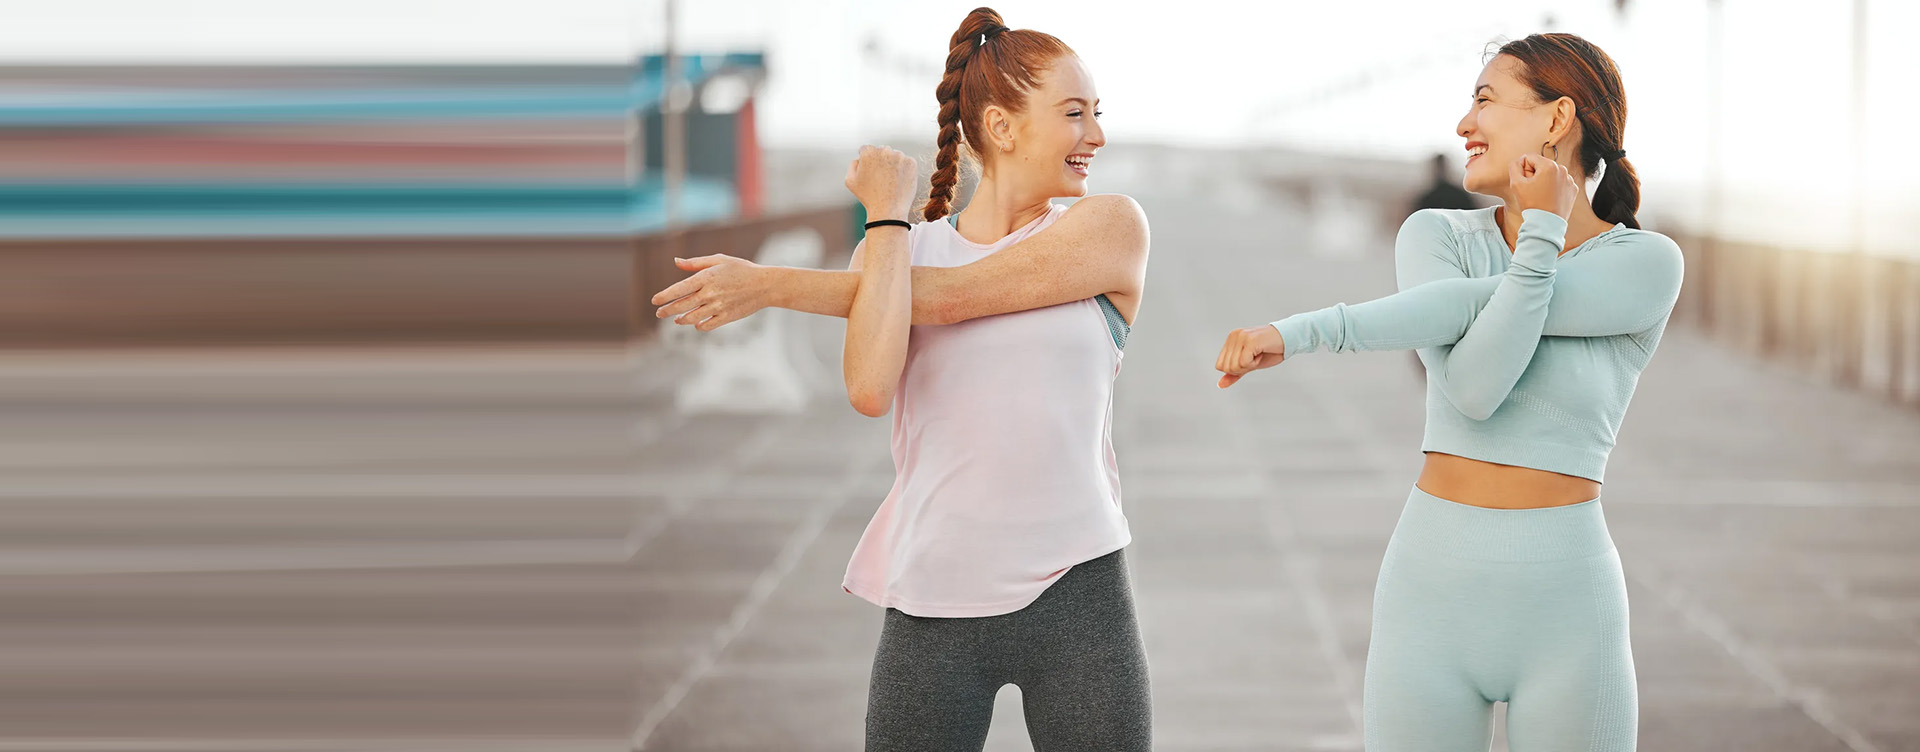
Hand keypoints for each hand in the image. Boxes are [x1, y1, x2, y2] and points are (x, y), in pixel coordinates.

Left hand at [649, 254, 768, 331]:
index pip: (678, 289)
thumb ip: (696, 263)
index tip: (654, 301)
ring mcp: (718, 307)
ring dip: (681, 319)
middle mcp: (710, 293)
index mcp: (706, 277)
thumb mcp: (719, 260)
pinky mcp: (726, 317)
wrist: (765, 285)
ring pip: (692, 318)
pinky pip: (706, 326)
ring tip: (676, 319)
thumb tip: (676, 262)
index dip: (664, 296)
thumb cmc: (741, 269)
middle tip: (659, 313)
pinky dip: (698, 326)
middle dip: (667, 310)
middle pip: (681, 306)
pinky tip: (695, 323)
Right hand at [844, 145, 917, 220]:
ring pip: (895, 156)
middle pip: (881, 151)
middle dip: (880, 161)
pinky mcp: (911, 163)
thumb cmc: (868, 197)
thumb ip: (853, 164)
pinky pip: (906, 163)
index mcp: (868, 152)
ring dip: (893, 164)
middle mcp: (884, 150)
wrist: (889, 210)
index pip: (866, 149)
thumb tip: (860, 157)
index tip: (870, 172)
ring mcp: (900, 156)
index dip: (866, 162)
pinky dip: (903, 170)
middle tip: (880, 178)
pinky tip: (898, 182)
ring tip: (890, 182)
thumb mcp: (850, 181)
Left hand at [1215, 325, 1285, 387]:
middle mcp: (1234, 336)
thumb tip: (1220, 384)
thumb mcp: (1249, 364)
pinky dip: (1254, 363)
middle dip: (1242, 369)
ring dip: (1249, 365)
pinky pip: (1244, 363)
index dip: (1235, 370)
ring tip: (1258, 355)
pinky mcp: (1250, 341)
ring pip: (1234, 366)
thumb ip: (1235, 373)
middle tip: (1254, 358)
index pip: (1220, 365)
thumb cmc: (1270, 350)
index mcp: (1231, 340)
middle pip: (1226, 367)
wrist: (1289, 339)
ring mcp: (1241, 337)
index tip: (1248, 360)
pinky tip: (1261, 354)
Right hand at [1510, 153, 1577, 219]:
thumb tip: (1520, 161)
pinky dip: (1554, 189)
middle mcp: (1562, 170)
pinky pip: (1560, 183)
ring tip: (1541, 196)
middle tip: (1532, 190)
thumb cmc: (1531, 204)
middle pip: (1541, 166)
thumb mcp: (1516, 184)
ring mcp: (1569, 180)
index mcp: (1549, 166)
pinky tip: (1549, 198)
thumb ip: (1514, 166)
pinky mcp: (1573, 189)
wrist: (1546, 224)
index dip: (1523, 170)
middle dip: (1534, 175)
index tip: (1525, 183)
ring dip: (1544, 181)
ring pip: (1551, 174)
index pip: (1530, 158)